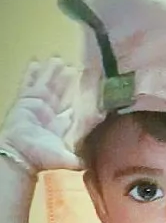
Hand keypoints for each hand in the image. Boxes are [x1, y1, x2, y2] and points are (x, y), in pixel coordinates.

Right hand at [0, 57, 81, 171]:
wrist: (18, 154)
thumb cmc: (40, 157)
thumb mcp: (63, 159)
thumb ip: (77, 160)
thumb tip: (89, 165)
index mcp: (61, 125)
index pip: (73, 107)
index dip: (80, 97)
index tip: (88, 86)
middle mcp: (50, 113)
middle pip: (61, 92)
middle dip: (67, 79)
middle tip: (74, 64)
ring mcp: (37, 105)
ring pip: (46, 84)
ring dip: (52, 72)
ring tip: (58, 58)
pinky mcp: (24, 100)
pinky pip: (28, 83)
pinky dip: (31, 73)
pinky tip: (35, 61)